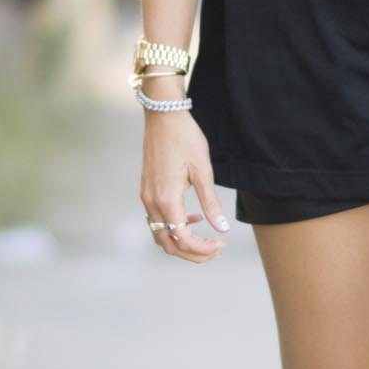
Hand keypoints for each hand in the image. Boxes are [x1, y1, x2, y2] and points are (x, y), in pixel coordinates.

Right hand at [141, 112, 228, 262]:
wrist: (163, 116)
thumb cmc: (185, 138)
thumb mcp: (203, 171)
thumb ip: (211, 203)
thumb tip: (222, 228)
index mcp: (167, 200)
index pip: (183, 239)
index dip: (203, 249)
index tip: (221, 244)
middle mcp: (152, 203)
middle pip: (168, 244)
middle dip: (192, 253)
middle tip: (216, 249)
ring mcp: (146, 197)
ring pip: (161, 234)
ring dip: (182, 242)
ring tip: (207, 239)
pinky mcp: (146, 191)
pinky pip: (157, 220)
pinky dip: (174, 227)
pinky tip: (193, 218)